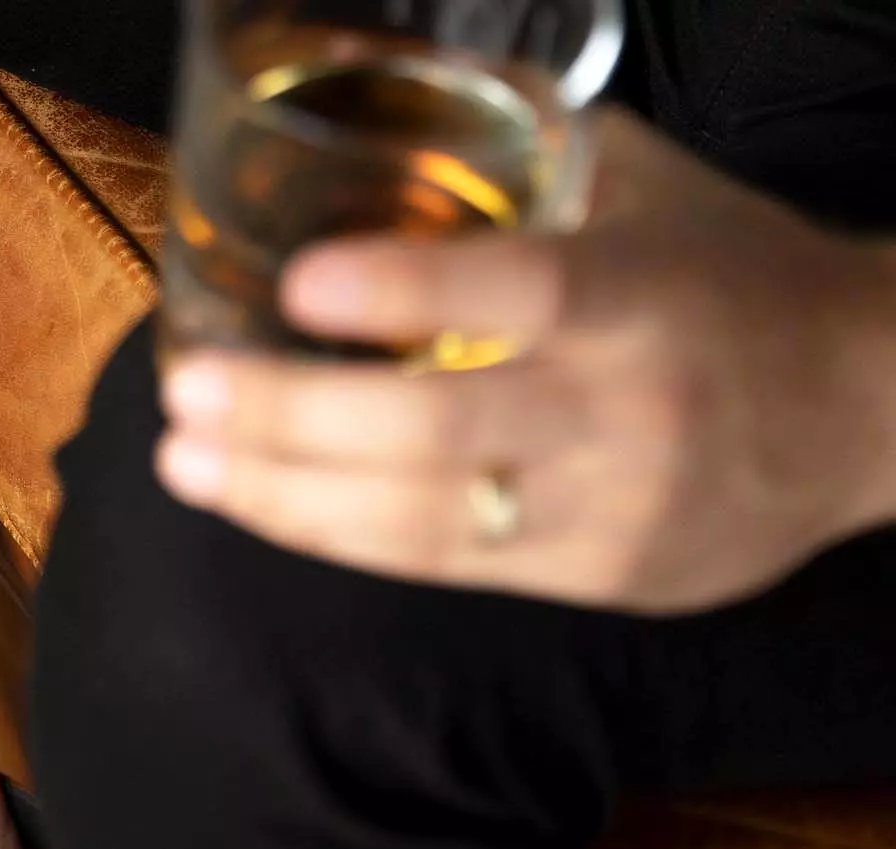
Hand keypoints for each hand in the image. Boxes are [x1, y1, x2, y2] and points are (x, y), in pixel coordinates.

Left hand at [156, 110, 895, 612]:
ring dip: (286, 496)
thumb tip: (377, 106)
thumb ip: (527, 164)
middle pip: (435, 428)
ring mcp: (607, 510)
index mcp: (646, 297)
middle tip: (183, 395)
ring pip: (421, 521)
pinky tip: (266, 503)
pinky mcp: (594, 579)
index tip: (300, 283)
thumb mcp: (651, 197)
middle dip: (290, 418)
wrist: (866, 410)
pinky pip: (443, 567)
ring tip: (188, 462)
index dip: (406, 288)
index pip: (519, 290)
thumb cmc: (732, 284)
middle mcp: (625, 412)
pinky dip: (342, 533)